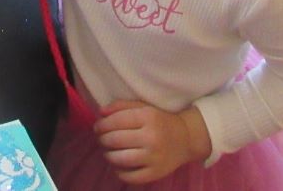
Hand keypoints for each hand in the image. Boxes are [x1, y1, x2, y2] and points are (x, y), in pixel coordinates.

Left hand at [95, 101, 211, 184]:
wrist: (185, 139)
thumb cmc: (160, 121)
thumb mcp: (144, 107)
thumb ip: (121, 106)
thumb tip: (100, 113)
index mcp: (148, 117)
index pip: (116, 121)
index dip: (101, 125)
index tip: (97, 127)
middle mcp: (151, 137)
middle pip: (115, 140)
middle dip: (102, 139)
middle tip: (101, 139)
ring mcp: (154, 157)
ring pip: (119, 159)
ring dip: (108, 155)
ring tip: (107, 151)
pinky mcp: (155, 173)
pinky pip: (129, 176)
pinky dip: (119, 171)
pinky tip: (118, 164)